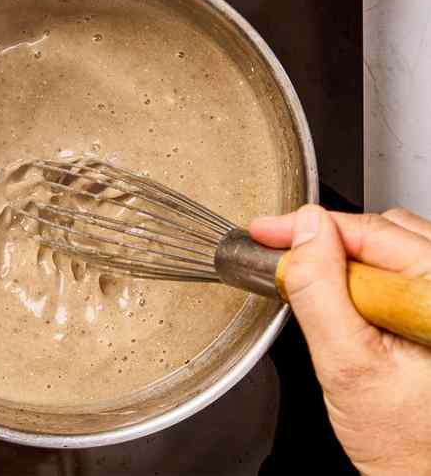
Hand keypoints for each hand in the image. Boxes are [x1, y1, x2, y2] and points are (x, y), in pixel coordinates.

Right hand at [250, 205, 430, 475]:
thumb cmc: (405, 442)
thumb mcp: (347, 364)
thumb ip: (321, 291)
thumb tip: (305, 229)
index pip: (372, 232)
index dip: (308, 229)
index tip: (266, 232)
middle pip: (385, 232)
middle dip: (327, 243)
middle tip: (284, 263)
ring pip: (394, 248)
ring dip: (346, 261)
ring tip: (319, 294)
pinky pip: (402, 273)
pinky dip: (365, 278)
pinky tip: (347, 305)